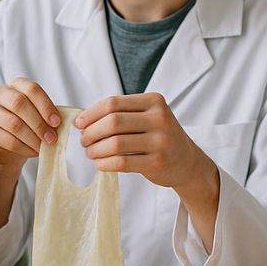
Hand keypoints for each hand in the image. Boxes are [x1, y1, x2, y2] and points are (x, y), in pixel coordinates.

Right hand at [0, 79, 60, 171]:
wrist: (12, 148)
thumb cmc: (30, 126)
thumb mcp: (41, 115)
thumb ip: (50, 115)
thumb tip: (63, 122)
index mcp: (16, 84)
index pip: (31, 89)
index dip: (45, 105)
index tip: (57, 122)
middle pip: (19, 104)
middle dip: (39, 123)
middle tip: (52, 138)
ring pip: (13, 124)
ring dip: (33, 138)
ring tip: (44, 147)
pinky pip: (8, 140)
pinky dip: (25, 148)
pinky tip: (34, 151)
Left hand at [75, 93, 217, 194]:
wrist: (186, 161)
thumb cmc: (158, 137)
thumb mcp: (148, 116)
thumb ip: (122, 113)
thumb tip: (83, 120)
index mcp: (154, 101)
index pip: (113, 103)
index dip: (91, 114)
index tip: (80, 124)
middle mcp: (160, 118)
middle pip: (113, 122)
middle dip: (91, 133)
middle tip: (84, 141)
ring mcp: (160, 141)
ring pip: (115, 143)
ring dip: (96, 150)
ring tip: (91, 153)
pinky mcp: (158, 162)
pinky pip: (122, 163)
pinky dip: (105, 164)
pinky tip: (100, 164)